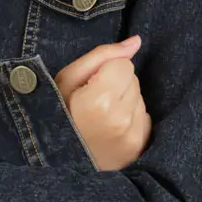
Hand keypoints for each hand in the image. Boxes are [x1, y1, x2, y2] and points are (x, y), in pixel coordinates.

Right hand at [53, 36, 151, 170]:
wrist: (57, 160)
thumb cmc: (56, 115)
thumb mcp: (66, 79)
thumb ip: (102, 55)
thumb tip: (136, 42)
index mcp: (100, 101)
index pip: (124, 64)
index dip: (104, 71)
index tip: (88, 86)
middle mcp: (121, 119)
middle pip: (133, 79)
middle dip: (116, 84)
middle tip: (92, 102)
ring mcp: (132, 136)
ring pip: (140, 98)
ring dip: (124, 101)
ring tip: (100, 117)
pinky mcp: (138, 147)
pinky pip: (144, 117)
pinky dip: (130, 118)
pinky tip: (110, 128)